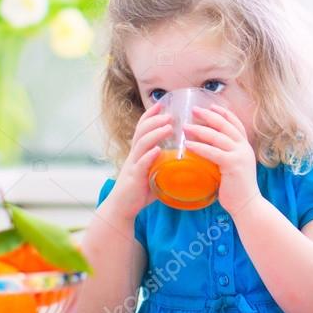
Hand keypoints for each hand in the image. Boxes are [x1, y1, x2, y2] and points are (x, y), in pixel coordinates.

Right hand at [104, 101, 172, 220]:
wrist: (122, 208)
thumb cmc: (140, 191)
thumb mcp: (154, 173)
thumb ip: (167, 166)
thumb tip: (189, 163)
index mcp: (139, 153)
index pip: (142, 128)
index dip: (150, 115)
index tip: (161, 104)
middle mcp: (134, 156)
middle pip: (142, 132)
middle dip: (155, 120)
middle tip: (169, 114)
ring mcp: (133, 166)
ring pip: (142, 144)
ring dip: (155, 134)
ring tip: (168, 127)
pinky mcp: (134, 178)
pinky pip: (141, 164)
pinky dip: (149, 156)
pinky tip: (158, 151)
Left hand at [183, 104, 260, 213]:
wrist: (247, 205)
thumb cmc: (236, 189)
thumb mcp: (232, 167)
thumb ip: (223, 156)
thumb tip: (205, 149)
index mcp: (245, 146)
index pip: (235, 124)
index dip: (223, 113)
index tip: (211, 106)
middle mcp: (244, 147)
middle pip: (226, 125)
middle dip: (209, 115)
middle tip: (194, 110)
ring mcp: (240, 155)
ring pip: (218, 137)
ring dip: (200, 129)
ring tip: (185, 126)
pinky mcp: (233, 165)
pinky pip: (213, 152)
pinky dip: (200, 147)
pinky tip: (188, 145)